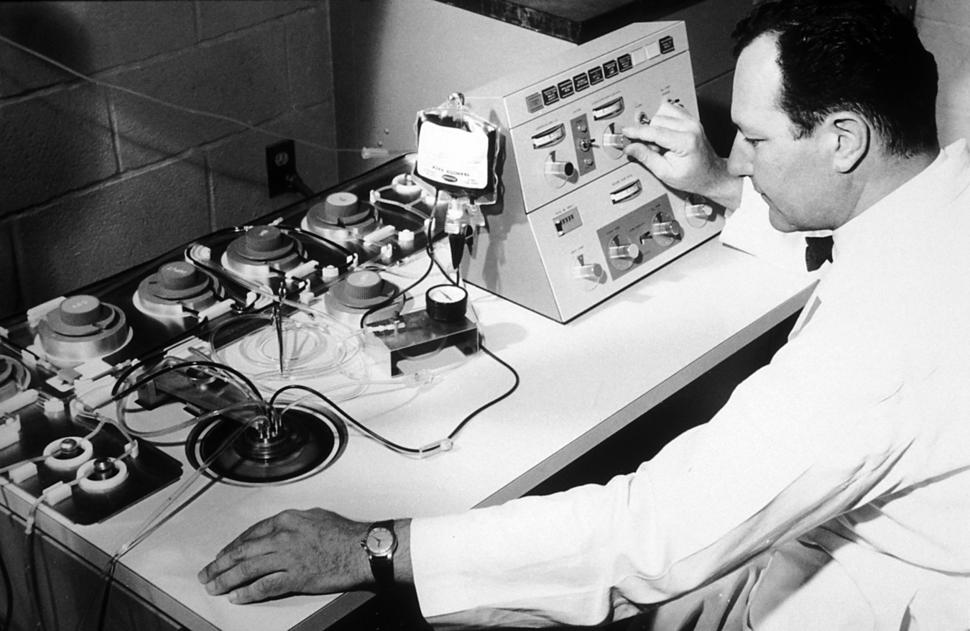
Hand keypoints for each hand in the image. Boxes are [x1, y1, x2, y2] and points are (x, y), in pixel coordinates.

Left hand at [197, 508, 370, 603]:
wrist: (361, 549)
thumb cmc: (343, 533)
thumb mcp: (314, 516)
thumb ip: (292, 523)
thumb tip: (279, 531)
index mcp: (285, 520)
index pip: (250, 534)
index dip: (232, 546)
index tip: (223, 554)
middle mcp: (282, 537)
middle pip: (242, 552)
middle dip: (220, 564)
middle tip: (207, 573)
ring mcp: (287, 558)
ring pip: (247, 569)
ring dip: (227, 579)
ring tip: (214, 587)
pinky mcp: (295, 577)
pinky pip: (264, 586)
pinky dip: (248, 593)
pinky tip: (238, 597)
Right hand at [622, 101, 740, 208]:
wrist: (711, 175)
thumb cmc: (693, 177)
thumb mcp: (665, 173)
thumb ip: (646, 158)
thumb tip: (630, 147)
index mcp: (686, 141)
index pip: (654, 131)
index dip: (637, 132)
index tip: (626, 132)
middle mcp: (691, 126)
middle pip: (657, 119)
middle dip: (649, 133)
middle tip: (652, 149)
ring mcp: (692, 121)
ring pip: (663, 111)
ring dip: (656, 125)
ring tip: (660, 142)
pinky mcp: (691, 119)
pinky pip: (671, 109)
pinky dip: (663, 119)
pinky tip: (665, 132)